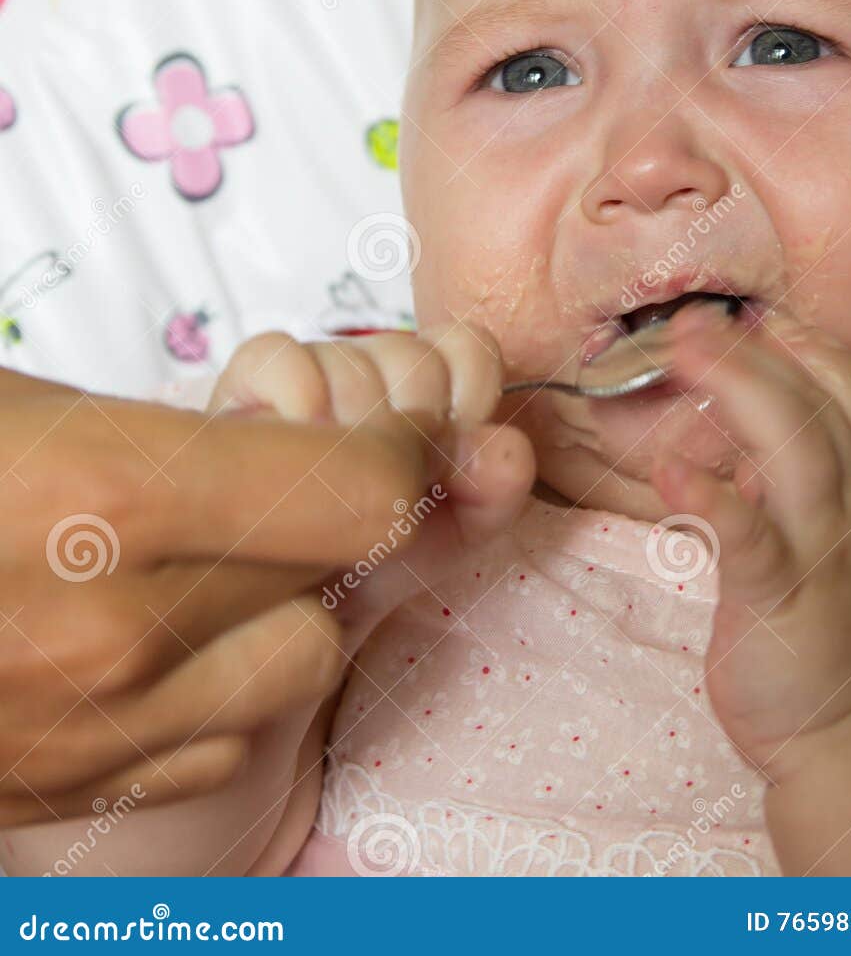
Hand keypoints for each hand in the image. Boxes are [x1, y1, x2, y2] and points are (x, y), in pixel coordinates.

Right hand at [0, 344, 523, 825]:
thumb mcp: (33, 402)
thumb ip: (192, 418)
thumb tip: (322, 416)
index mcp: (114, 498)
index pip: (366, 492)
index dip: (397, 451)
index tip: (389, 430)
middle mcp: (115, 631)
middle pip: (339, 579)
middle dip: (337, 519)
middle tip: (289, 478)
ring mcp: (92, 730)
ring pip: (294, 665)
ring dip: (284, 607)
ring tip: (214, 554)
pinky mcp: (67, 791)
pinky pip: (217, 743)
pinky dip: (218, 688)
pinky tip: (165, 636)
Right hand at [209, 324, 535, 647]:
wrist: (291, 611)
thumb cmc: (375, 558)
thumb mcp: (454, 530)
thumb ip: (496, 488)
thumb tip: (505, 450)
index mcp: (428, 384)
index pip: (466, 344)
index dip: (470, 396)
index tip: (455, 462)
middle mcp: (369, 365)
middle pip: (413, 356)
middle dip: (412, 436)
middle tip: (392, 496)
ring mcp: (305, 371)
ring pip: (351, 363)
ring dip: (354, 441)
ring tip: (341, 501)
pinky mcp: (240, 385)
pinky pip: (279, 355)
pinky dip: (300, 402)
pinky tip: (301, 466)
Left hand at [650, 301, 850, 785]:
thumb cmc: (825, 640)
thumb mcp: (824, 548)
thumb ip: (793, 487)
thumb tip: (747, 428)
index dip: (818, 353)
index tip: (768, 315)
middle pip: (821, 413)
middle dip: (760, 354)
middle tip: (697, 318)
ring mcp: (824, 558)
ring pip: (799, 455)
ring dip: (741, 391)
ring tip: (683, 350)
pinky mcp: (780, 604)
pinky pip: (750, 542)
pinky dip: (712, 499)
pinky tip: (669, 467)